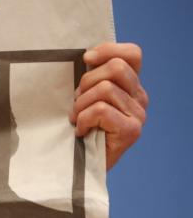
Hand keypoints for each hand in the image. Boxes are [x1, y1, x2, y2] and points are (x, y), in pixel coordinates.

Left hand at [71, 42, 148, 169]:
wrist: (82, 167)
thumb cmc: (80, 130)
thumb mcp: (85, 98)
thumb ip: (92, 78)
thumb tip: (87, 56)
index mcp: (131, 86)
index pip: (132, 54)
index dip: (108, 50)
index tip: (86, 60)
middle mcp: (140, 98)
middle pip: (115, 68)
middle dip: (86, 83)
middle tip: (76, 104)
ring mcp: (138, 114)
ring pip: (104, 89)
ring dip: (81, 105)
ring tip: (77, 120)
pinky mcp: (131, 130)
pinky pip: (100, 109)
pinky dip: (83, 119)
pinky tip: (81, 131)